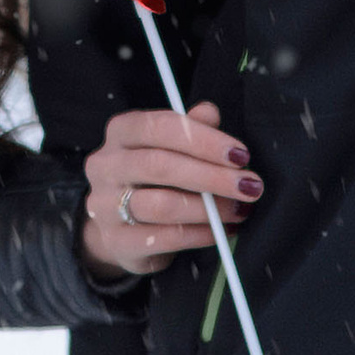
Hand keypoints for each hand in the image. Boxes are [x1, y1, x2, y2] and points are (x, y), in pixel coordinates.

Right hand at [78, 100, 257, 278]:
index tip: (240, 154)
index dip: (203, 139)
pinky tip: (221, 231)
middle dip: (212, 176)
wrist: (113, 228)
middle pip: (160, 165)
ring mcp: (105, 205)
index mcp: (121, 132)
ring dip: (209, 208)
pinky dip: (200, 234)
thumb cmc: (149, 179)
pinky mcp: (117, 241)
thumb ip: (188, 129)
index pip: (160, 127)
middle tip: (249, 185)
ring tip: (239, 209)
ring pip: (162, 204)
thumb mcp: (165, 147)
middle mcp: (106, 165)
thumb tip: (210, 113)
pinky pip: (164, 238)